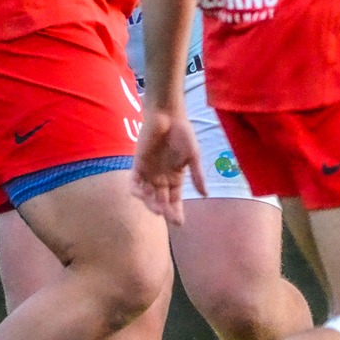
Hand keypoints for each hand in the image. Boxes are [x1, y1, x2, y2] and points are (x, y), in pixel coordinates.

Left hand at [131, 108, 203, 223]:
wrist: (168, 116)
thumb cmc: (183, 133)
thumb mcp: (193, 156)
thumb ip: (197, 175)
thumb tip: (205, 195)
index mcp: (175, 178)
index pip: (175, 200)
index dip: (176, 211)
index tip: (180, 222)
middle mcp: (161, 178)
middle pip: (161, 200)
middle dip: (165, 210)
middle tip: (169, 216)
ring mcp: (148, 173)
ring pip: (148, 195)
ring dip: (151, 204)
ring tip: (158, 208)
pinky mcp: (137, 165)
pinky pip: (134, 183)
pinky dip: (137, 191)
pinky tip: (143, 194)